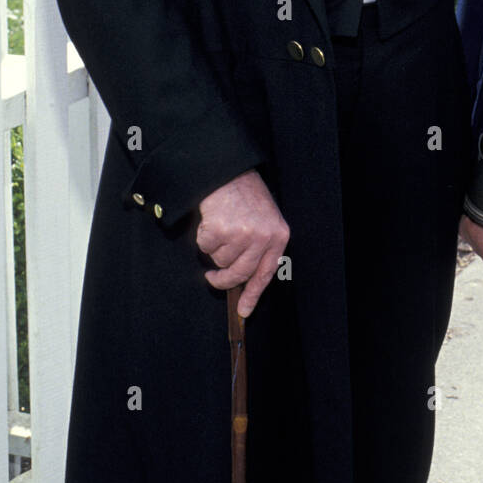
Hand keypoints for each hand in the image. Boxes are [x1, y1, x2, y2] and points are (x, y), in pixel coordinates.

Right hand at [196, 169, 289, 316]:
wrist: (228, 171)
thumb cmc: (246, 197)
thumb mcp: (266, 220)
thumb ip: (261, 247)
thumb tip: (245, 281)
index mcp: (278, 236)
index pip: (266, 273)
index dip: (253, 294)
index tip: (244, 311)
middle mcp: (262, 237)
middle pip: (239, 273)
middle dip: (223, 280)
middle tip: (212, 278)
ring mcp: (242, 234)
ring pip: (220, 260)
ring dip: (215, 248)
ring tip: (221, 226)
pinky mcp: (220, 230)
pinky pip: (206, 248)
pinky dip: (204, 238)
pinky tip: (212, 220)